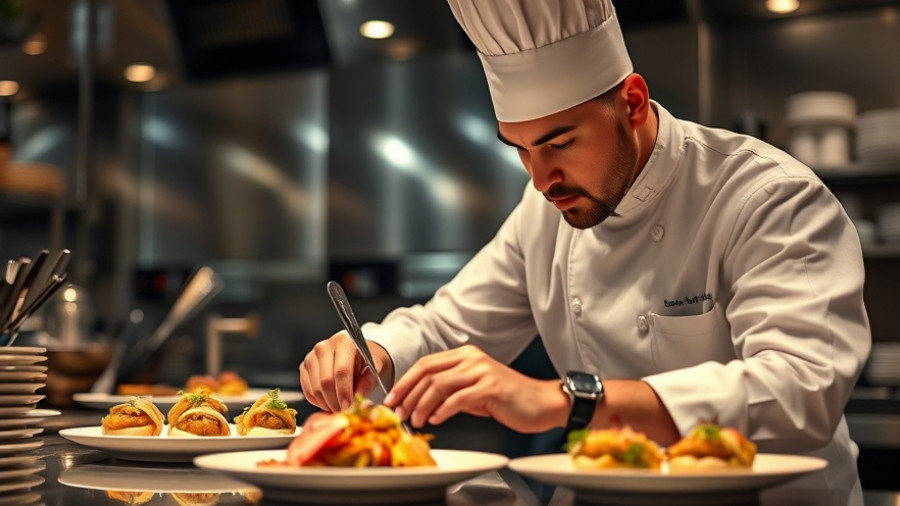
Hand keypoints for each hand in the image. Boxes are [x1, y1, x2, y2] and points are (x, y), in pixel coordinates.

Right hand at [299, 331, 393, 411]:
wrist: (355, 352)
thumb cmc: (366, 359)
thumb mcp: (375, 367)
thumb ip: (368, 382)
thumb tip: (358, 397)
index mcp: (344, 342)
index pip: (341, 370)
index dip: (344, 391)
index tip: (349, 407)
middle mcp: (324, 347)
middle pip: (326, 381)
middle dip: (335, 401)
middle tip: (344, 411)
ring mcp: (311, 357)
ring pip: (315, 388)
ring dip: (327, 404)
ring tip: (339, 407)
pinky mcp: (304, 367)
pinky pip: (308, 391)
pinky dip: (318, 401)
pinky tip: (330, 402)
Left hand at [383, 345, 568, 433]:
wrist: (541, 403)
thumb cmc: (508, 399)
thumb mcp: (474, 389)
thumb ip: (451, 389)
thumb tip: (420, 401)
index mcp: (465, 355)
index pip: (425, 364)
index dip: (405, 381)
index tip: (392, 398)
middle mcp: (472, 358)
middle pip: (428, 371)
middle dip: (407, 393)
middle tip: (397, 411)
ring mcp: (482, 370)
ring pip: (439, 384)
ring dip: (421, 404)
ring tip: (415, 419)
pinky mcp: (491, 387)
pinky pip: (458, 398)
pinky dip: (442, 411)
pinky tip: (436, 420)